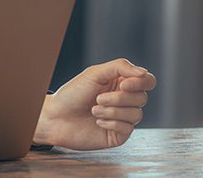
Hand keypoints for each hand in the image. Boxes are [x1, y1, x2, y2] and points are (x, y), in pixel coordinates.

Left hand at [34, 58, 156, 149]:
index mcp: (121, 83)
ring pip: (137, 114)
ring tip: (94, 110)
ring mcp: (123, 118)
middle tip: (98, 98)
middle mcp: (125, 100)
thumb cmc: (73, 93)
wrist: (56, 117)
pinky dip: (112, 123)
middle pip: (142, 98)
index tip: (123, 85)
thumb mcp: (95, 73)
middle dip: (119, 98)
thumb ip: (120, 67)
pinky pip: (128, 128)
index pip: (147, 81)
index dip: (140, 82)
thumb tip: (144, 72)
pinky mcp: (118, 134)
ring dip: (113, 111)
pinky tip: (98, 121)